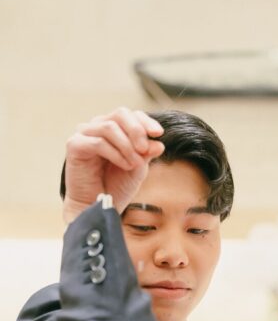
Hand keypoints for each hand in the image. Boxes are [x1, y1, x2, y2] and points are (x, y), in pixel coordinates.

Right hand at [62, 107, 164, 222]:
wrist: (98, 207)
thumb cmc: (116, 186)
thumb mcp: (138, 168)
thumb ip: (146, 153)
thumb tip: (159, 143)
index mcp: (114, 129)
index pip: (130, 114)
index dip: (146, 122)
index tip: (158, 134)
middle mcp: (98, 127)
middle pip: (120, 114)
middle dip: (137, 131)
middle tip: (144, 150)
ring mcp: (85, 134)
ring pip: (109, 127)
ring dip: (127, 146)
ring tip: (135, 164)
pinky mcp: (74, 145)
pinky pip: (98, 142)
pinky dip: (116, 154)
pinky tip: (125, 165)